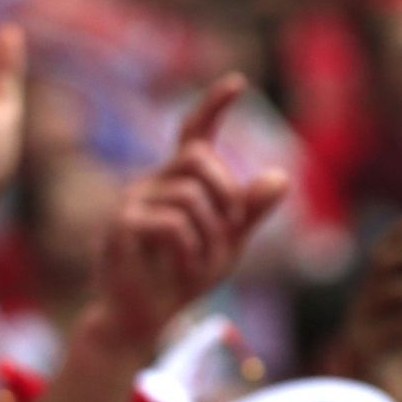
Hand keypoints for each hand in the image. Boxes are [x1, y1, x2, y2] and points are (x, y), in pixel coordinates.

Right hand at [80, 77, 288, 353]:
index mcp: (177, 183)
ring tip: (203, 261)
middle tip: (233, 225)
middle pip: (196, 156)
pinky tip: (185, 269)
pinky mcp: (120, 227)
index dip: (213, 106)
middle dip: (226, 189)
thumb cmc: (180, 278)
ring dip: (210, 232)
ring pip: (189, 194)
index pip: (194, 133)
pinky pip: (171, 224)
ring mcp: (132, 203)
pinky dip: (190, 250)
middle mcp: (152, 184)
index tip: (238, 82)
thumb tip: (281, 177)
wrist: (143, 318)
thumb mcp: (226, 245)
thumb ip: (248, 213)